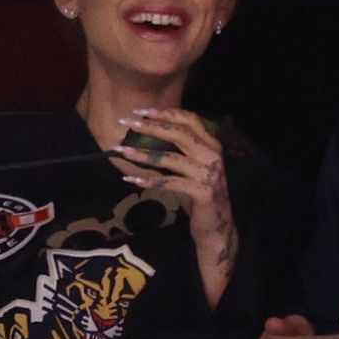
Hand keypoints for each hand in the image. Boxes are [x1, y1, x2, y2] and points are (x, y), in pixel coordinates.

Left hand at [113, 108, 236, 306]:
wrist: (216, 227)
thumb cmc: (198, 195)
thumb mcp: (191, 168)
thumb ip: (177, 150)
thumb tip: (145, 134)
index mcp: (211, 144)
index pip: (189, 119)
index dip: (165, 113)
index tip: (140, 112)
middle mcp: (213, 155)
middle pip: (179, 133)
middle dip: (151, 126)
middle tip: (127, 123)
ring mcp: (209, 174)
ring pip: (171, 158)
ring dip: (143, 154)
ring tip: (122, 151)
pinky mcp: (203, 192)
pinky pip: (170, 183)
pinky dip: (149, 180)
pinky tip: (132, 179)